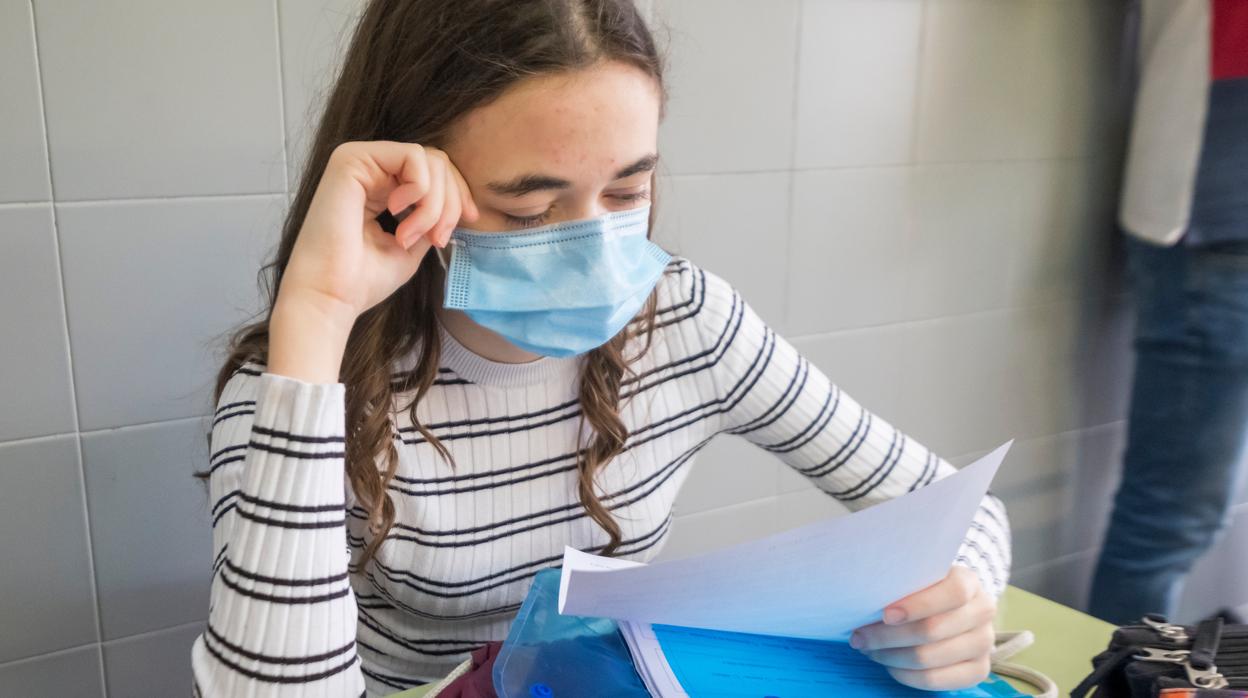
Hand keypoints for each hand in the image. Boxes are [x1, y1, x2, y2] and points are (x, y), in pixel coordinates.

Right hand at [278, 140, 478, 323]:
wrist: (331, 296)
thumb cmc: (364, 279)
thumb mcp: (414, 242)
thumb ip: (431, 216)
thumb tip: (458, 202)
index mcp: (381, 187)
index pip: (434, 171)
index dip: (458, 192)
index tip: (469, 219)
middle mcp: (369, 169)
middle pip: (437, 162)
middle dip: (451, 202)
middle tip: (437, 239)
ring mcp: (358, 160)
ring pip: (429, 159)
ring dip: (434, 203)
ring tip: (411, 236)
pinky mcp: (351, 158)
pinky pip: (412, 156)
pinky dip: (419, 189)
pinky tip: (398, 214)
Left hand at [849, 566, 996, 690]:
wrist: (953, 609)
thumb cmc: (924, 590)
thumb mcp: (918, 577)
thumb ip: (902, 584)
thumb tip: (864, 600)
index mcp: (969, 582)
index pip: (952, 592)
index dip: (918, 605)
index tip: (886, 614)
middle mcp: (983, 612)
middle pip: (933, 630)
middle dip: (887, 636)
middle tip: (859, 636)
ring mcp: (984, 643)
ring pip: (929, 657)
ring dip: (890, 656)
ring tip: (868, 648)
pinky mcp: (978, 670)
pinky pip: (934, 680)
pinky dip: (904, 674)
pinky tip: (888, 664)